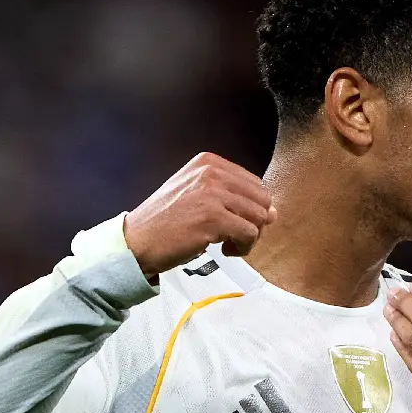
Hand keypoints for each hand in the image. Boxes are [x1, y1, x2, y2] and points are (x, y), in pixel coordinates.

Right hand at [124, 152, 276, 276]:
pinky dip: (243, 247)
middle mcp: (211, 172)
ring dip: (248, 238)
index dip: (251, 208)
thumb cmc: (167, 222)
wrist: (137, 241)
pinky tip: (223, 250)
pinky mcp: (213, 218)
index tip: (232, 221)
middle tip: (234, 236)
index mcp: (209, 162)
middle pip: (262, 200)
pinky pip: (250, 234)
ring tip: (227, 244)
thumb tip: (273, 212)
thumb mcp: (197, 194)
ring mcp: (212, 194)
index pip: (255, 184)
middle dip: (254, 223)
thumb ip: (234, 197)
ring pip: (260, 218)